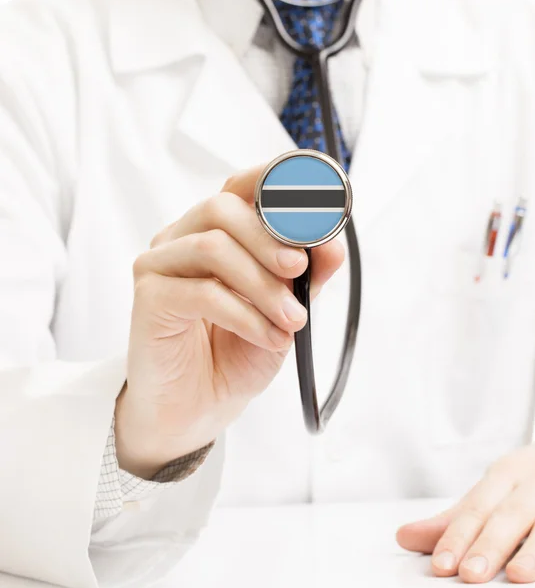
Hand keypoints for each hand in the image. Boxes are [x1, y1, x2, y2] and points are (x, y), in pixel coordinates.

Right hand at [116, 166, 343, 477]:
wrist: (199, 406)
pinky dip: (245, 315)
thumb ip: (306, 276)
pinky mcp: (149, 298)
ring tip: (292, 320)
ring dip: (263, 286)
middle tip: (299, 270)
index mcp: (215, 232)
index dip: (274, 181)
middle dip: (270, 239)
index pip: (240, 187)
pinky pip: (202, 293)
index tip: (315, 199)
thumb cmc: (237, 352)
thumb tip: (332, 244)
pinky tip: (268, 337)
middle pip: (222, 208)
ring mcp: (160, 265)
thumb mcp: (285, 310)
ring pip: (213, 247)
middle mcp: (183, 238)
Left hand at [396, 421, 534, 582]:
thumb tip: (404, 537)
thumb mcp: (494, 488)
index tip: (441, 564)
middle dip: (490, 544)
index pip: (477, 507)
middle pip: (511, 514)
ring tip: (518, 576)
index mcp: (505, 475)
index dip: (457, 535)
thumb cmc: (533, 475)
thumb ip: (454, 518)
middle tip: (470, 574)